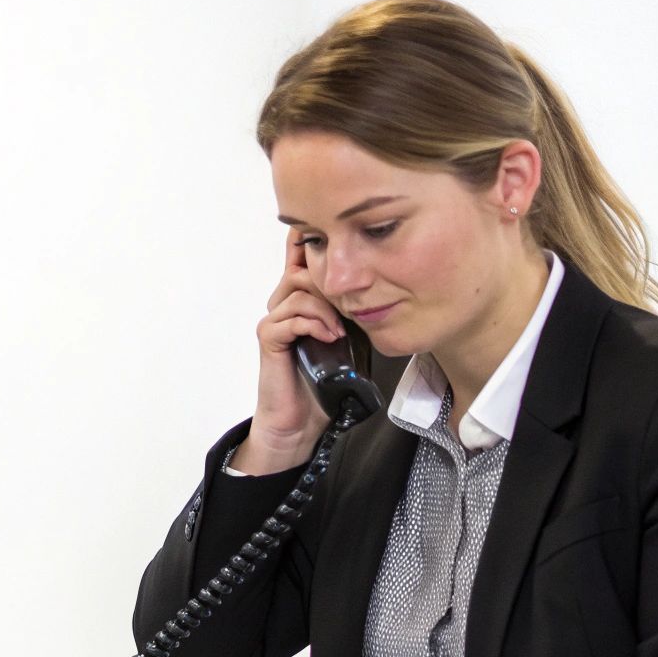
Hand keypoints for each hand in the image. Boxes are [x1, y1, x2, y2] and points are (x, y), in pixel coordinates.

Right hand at [235, 229, 343, 473]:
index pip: (302, 258)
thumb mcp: (352, 338)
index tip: (337, 235)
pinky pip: (287, 317)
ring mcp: (275, 321)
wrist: (302, 421)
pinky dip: (313, 323)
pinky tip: (330, 336)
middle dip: (330, 277)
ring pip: (297, 288)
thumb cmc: (328, 381)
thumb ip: (357, 312)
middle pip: (302, 267)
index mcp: (303, 300)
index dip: (314, 241)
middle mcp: (285, 304)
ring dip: (325, 304)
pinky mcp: (270, 339)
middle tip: (352, 299)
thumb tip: (388, 288)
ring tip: (342, 327)